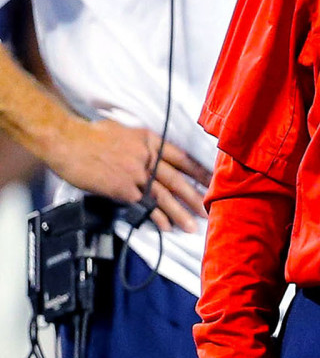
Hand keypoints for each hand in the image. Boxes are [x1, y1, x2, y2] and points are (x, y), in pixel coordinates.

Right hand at [45, 119, 210, 232]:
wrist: (69, 141)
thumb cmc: (93, 134)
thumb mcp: (127, 130)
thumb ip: (143, 143)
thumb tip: (152, 152)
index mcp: (152, 140)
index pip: (182, 157)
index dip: (199, 170)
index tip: (212, 180)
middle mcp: (149, 157)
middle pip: (178, 179)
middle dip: (195, 196)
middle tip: (208, 209)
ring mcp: (137, 174)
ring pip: (164, 196)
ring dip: (180, 213)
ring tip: (193, 226)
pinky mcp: (123, 190)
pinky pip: (145, 206)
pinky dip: (157, 218)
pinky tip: (167, 227)